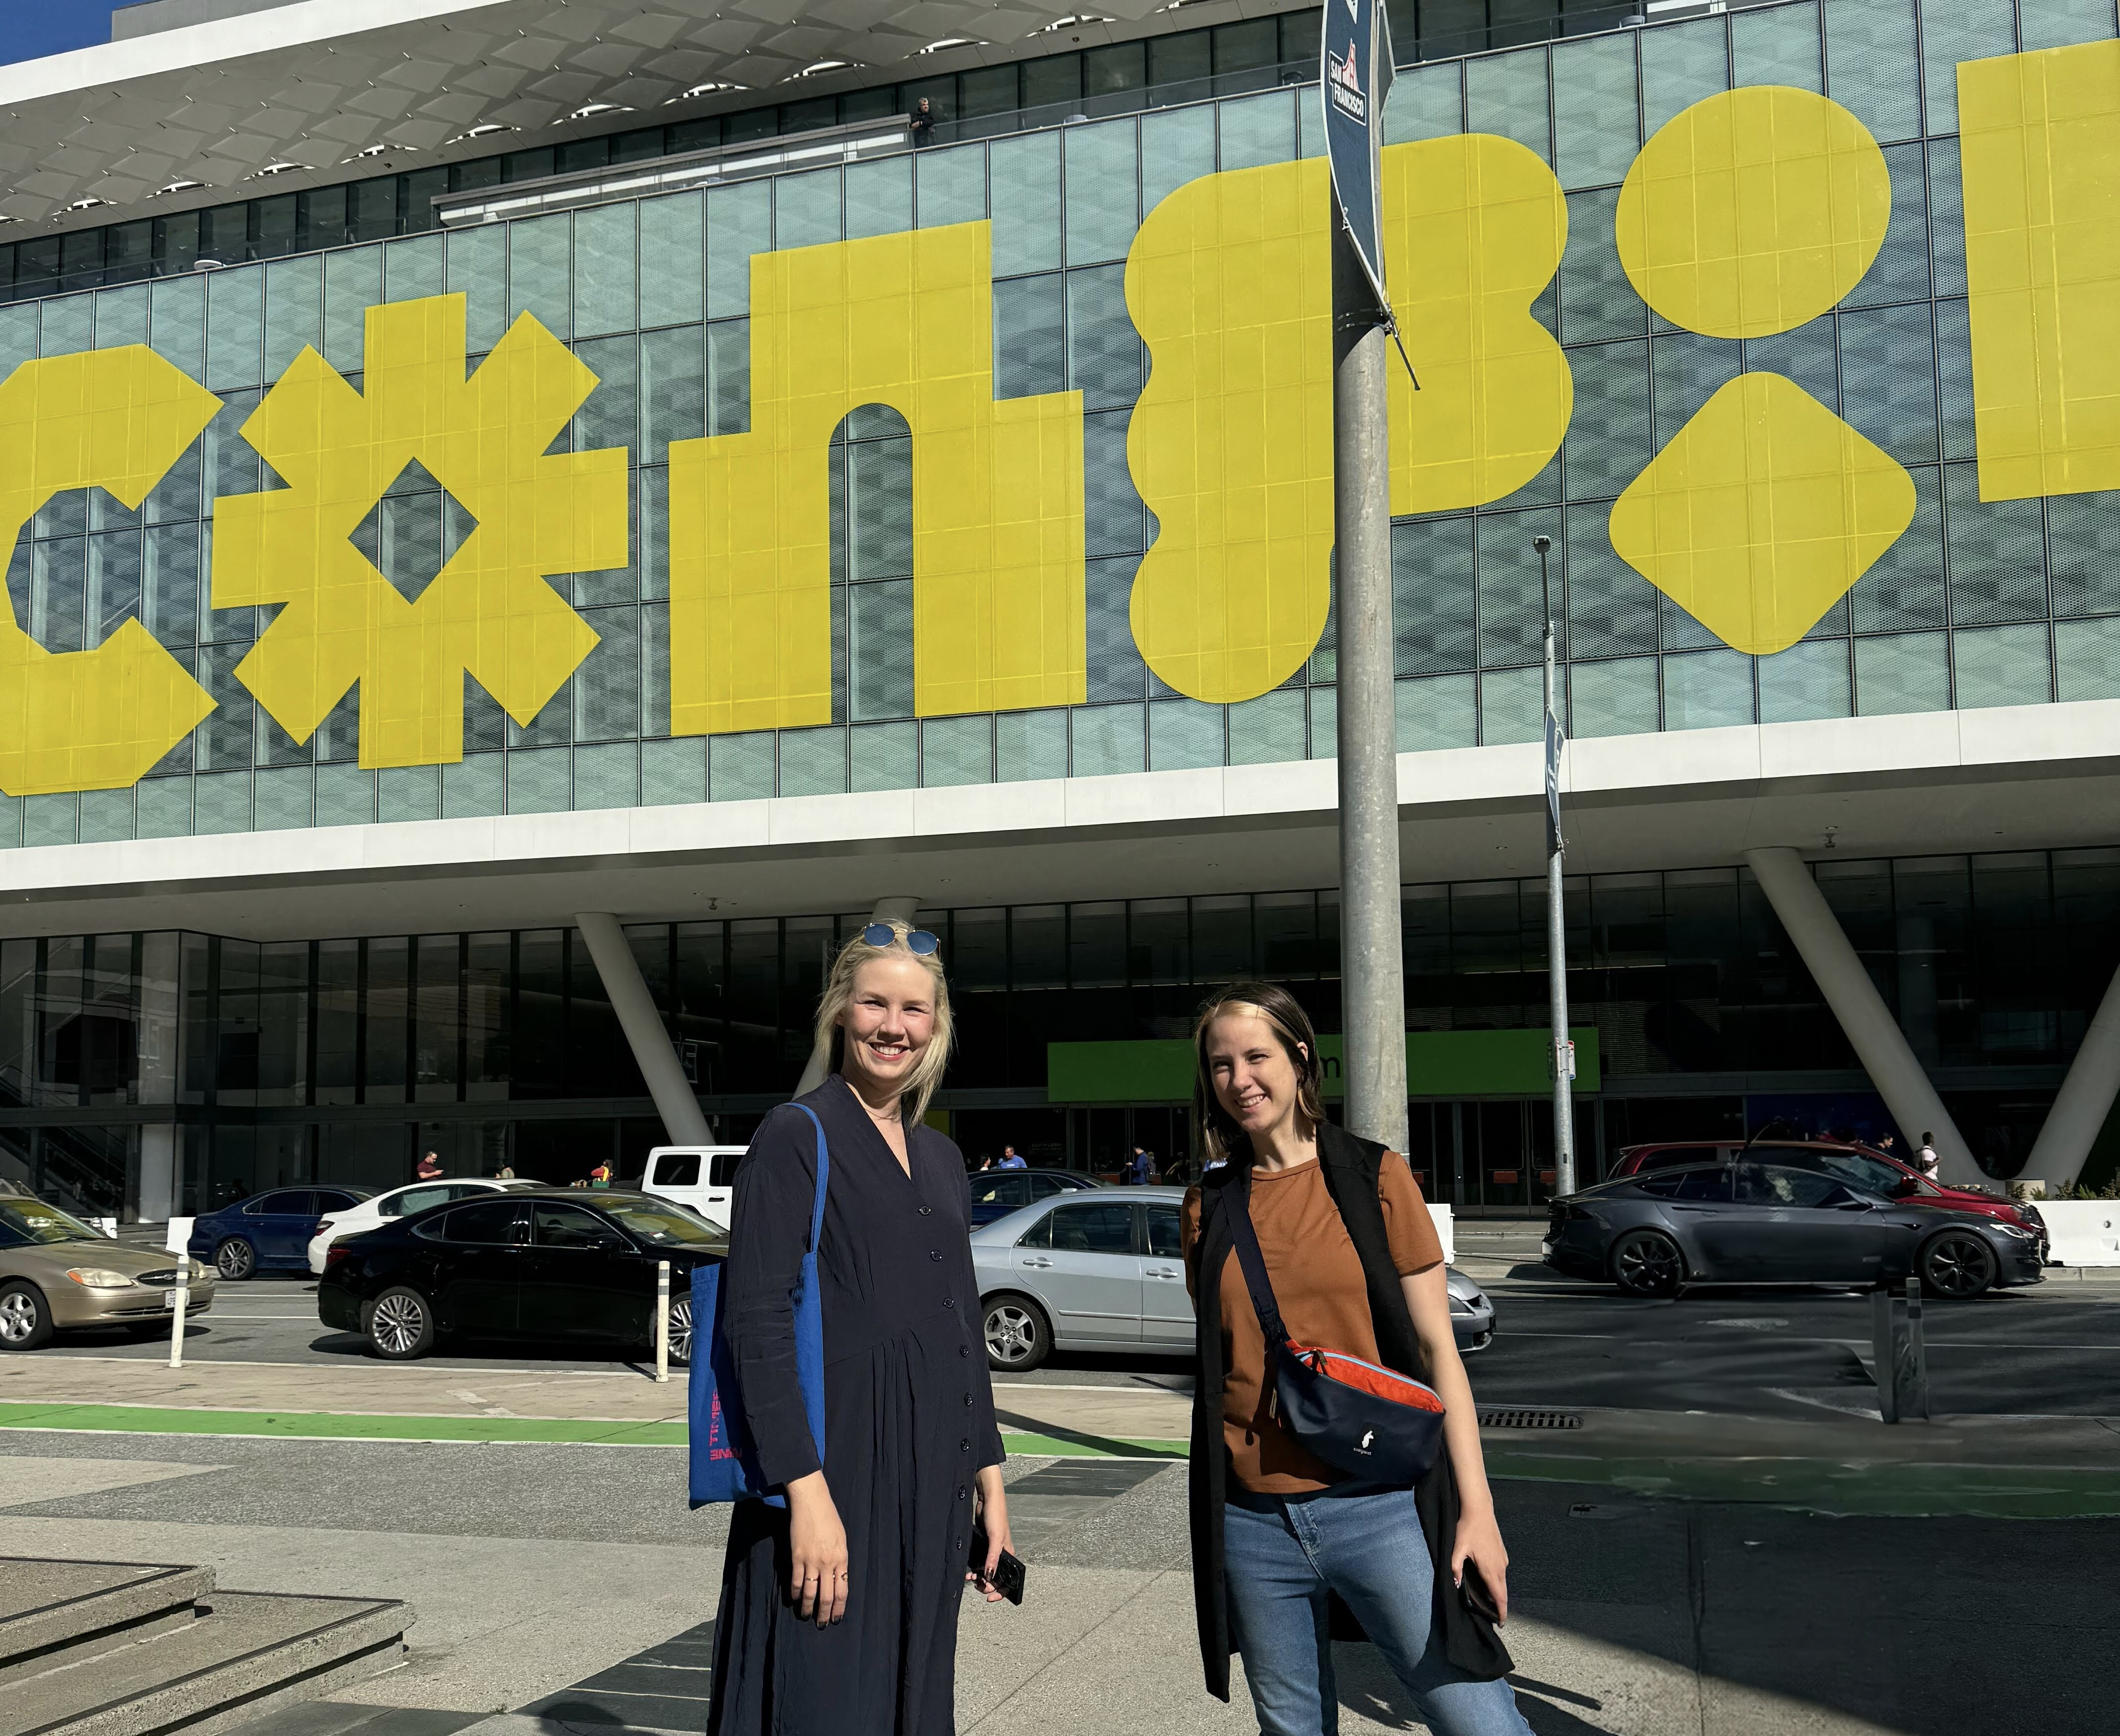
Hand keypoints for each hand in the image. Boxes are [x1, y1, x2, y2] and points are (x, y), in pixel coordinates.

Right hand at [785, 1471, 848, 1625]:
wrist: (812, 1502)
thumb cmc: (829, 1518)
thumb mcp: (841, 1540)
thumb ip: (840, 1560)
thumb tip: (837, 1579)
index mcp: (842, 1559)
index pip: (842, 1590)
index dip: (839, 1608)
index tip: (836, 1619)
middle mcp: (828, 1563)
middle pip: (827, 1596)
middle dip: (824, 1614)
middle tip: (822, 1625)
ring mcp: (811, 1561)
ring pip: (810, 1593)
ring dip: (807, 1608)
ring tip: (806, 1617)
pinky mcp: (796, 1557)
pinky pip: (795, 1581)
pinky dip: (794, 1593)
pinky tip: (794, 1600)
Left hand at [968, 1466, 1013, 1602]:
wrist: (986, 1499)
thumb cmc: (996, 1516)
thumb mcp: (995, 1539)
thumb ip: (992, 1558)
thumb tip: (989, 1576)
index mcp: (1009, 1555)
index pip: (1008, 1580)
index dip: (1000, 1592)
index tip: (988, 1597)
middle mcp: (1001, 1555)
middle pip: (996, 1579)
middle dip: (986, 1585)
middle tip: (977, 1585)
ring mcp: (991, 1552)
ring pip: (986, 1573)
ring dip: (979, 1579)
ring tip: (970, 1578)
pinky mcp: (983, 1547)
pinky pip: (979, 1564)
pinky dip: (973, 1570)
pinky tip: (967, 1572)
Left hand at [1451, 1503, 1510, 1624]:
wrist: (1480, 1510)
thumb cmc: (1468, 1529)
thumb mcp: (1457, 1549)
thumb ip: (1455, 1567)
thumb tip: (1455, 1584)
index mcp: (1490, 1569)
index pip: (1499, 1597)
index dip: (1501, 1612)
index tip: (1501, 1623)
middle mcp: (1500, 1567)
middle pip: (1503, 1592)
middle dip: (1500, 1606)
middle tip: (1493, 1617)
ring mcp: (1503, 1560)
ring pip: (1503, 1583)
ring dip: (1498, 1594)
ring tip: (1489, 1602)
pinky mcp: (1503, 1554)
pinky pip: (1502, 1573)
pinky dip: (1498, 1582)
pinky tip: (1489, 1582)